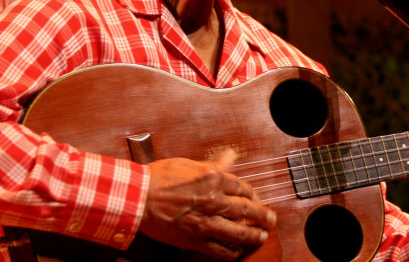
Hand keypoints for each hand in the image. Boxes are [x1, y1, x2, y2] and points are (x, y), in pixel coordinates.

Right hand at [139, 150, 275, 259]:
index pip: (244, 188)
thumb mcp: (190, 164)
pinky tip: (237, 252)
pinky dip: (231, 252)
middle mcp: (214, 200)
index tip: (256, 199)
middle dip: (263, 216)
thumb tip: (231, 156)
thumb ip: (214, 164)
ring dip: (253, 235)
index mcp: (214, 178)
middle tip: (271, 220)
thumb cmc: (159, 178)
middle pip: (248, 210)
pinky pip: (219, 250)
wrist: (137, 197)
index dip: (253, 195)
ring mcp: (206, 222)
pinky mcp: (194, 239)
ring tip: (260, 236)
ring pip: (238, 232)